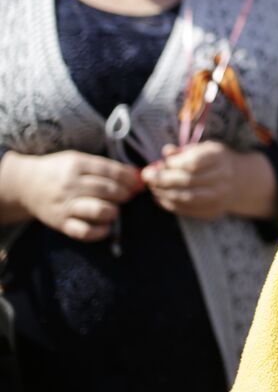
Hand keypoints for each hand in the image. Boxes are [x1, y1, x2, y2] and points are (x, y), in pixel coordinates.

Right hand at [5, 150, 141, 240]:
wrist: (25, 185)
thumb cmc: (60, 170)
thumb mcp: (79, 160)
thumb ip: (105, 167)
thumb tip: (136, 176)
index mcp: (76, 165)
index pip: (111, 171)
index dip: (130, 178)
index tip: (138, 182)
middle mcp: (70, 185)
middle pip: (107, 190)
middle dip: (125, 194)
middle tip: (128, 196)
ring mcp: (64, 205)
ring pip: (99, 210)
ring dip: (114, 211)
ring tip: (115, 209)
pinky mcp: (60, 223)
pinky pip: (84, 232)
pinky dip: (100, 232)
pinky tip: (106, 227)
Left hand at [143, 142, 276, 220]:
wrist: (241, 181)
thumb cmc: (217, 161)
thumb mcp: (205, 148)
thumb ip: (185, 150)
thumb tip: (166, 152)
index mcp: (220, 158)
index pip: (193, 163)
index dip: (173, 164)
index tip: (159, 163)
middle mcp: (223, 178)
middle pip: (188, 181)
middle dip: (162, 179)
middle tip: (147, 176)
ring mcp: (220, 197)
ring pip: (186, 198)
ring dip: (164, 193)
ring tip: (152, 187)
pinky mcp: (214, 212)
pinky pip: (187, 210)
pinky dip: (170, 205)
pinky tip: (161, 197)